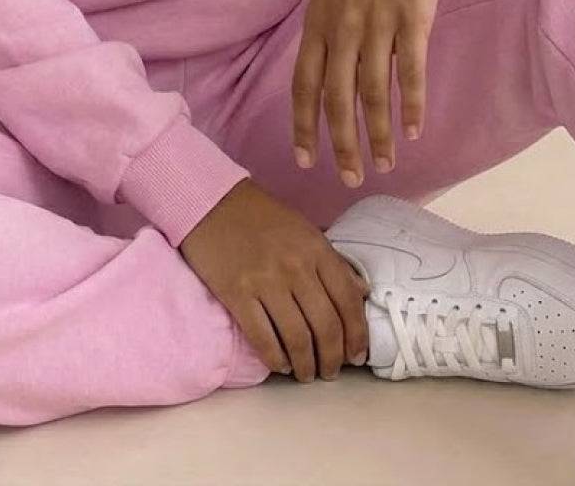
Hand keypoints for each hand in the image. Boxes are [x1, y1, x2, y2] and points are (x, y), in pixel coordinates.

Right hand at [178, 176, 371, 381]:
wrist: (211, 201)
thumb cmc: (261, 216)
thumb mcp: (305, 231)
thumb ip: (333, 263)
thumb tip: (362, 293)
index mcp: (317, 249)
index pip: (348, 301)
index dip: (357, 335)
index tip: (357, 355)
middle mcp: (296, 267)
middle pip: (326, 326)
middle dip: (333, 358)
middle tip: (331, 372)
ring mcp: (266, 282)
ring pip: (297, 338)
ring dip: (306, 365)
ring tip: (307, 374)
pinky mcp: (237, 294)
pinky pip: (263, 338)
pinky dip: (276, 359)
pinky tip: (281, 365)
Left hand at [291, 0, 450, 184]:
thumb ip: (331, 31)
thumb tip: (331, 76)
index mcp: (318, 21)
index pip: (303, 85)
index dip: (303, 125)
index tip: (304, 159)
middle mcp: (340, 25)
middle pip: (336, 99)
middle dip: (341, 144)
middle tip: (349, 178)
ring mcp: (375, 22)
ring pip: (371, 93)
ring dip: (377, 134)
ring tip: (385, 164)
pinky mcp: (411, 16)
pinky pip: (409, 71)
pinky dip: (410, 104)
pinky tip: (413, 129)